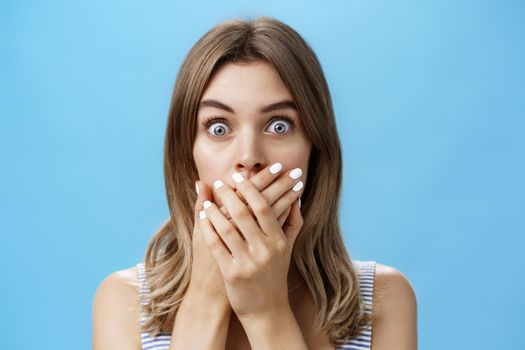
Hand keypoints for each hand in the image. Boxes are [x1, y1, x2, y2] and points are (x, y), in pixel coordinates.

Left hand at [198, 167, 304, 320]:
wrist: (267, 310)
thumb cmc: (275, 275)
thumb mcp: (288, 249)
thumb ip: (293, 221)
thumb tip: (297, 196)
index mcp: (278, 241)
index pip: (264, 207)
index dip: (251, 189)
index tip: (238, 178)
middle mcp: (265, 250)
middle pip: (244, 214)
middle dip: (229, 195)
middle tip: (220, 183)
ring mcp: (248, 263)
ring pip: (228, 228)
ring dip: (214, 211)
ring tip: (207, 202)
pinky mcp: (232, 274)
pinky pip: (216, 246)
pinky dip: (208, 230)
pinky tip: (202, 219)